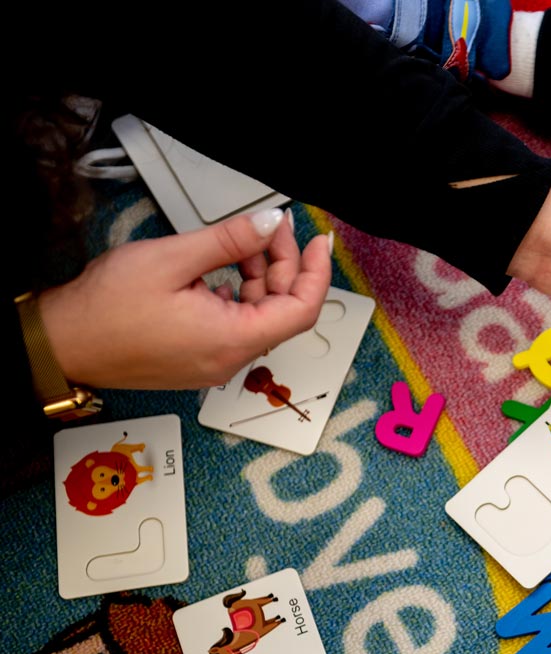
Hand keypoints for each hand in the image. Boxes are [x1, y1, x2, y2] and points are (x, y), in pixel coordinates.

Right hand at [39, 209, 330, 389]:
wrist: (60, 343)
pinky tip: (220, 271)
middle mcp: (230, 359)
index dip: (317, 272)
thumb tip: (269, 224)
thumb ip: (229, 240)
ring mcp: (215, 362)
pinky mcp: (198, 359)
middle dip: (283, 265)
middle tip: (270, 227)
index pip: (302, 310)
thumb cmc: (104, 308)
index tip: (319, 242)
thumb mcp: (172, 258)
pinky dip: (238, 295)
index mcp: (232, 340)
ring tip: (239, 243)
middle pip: (282, 310)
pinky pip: (235, 325)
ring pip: (258, 316)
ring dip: (259, 277)